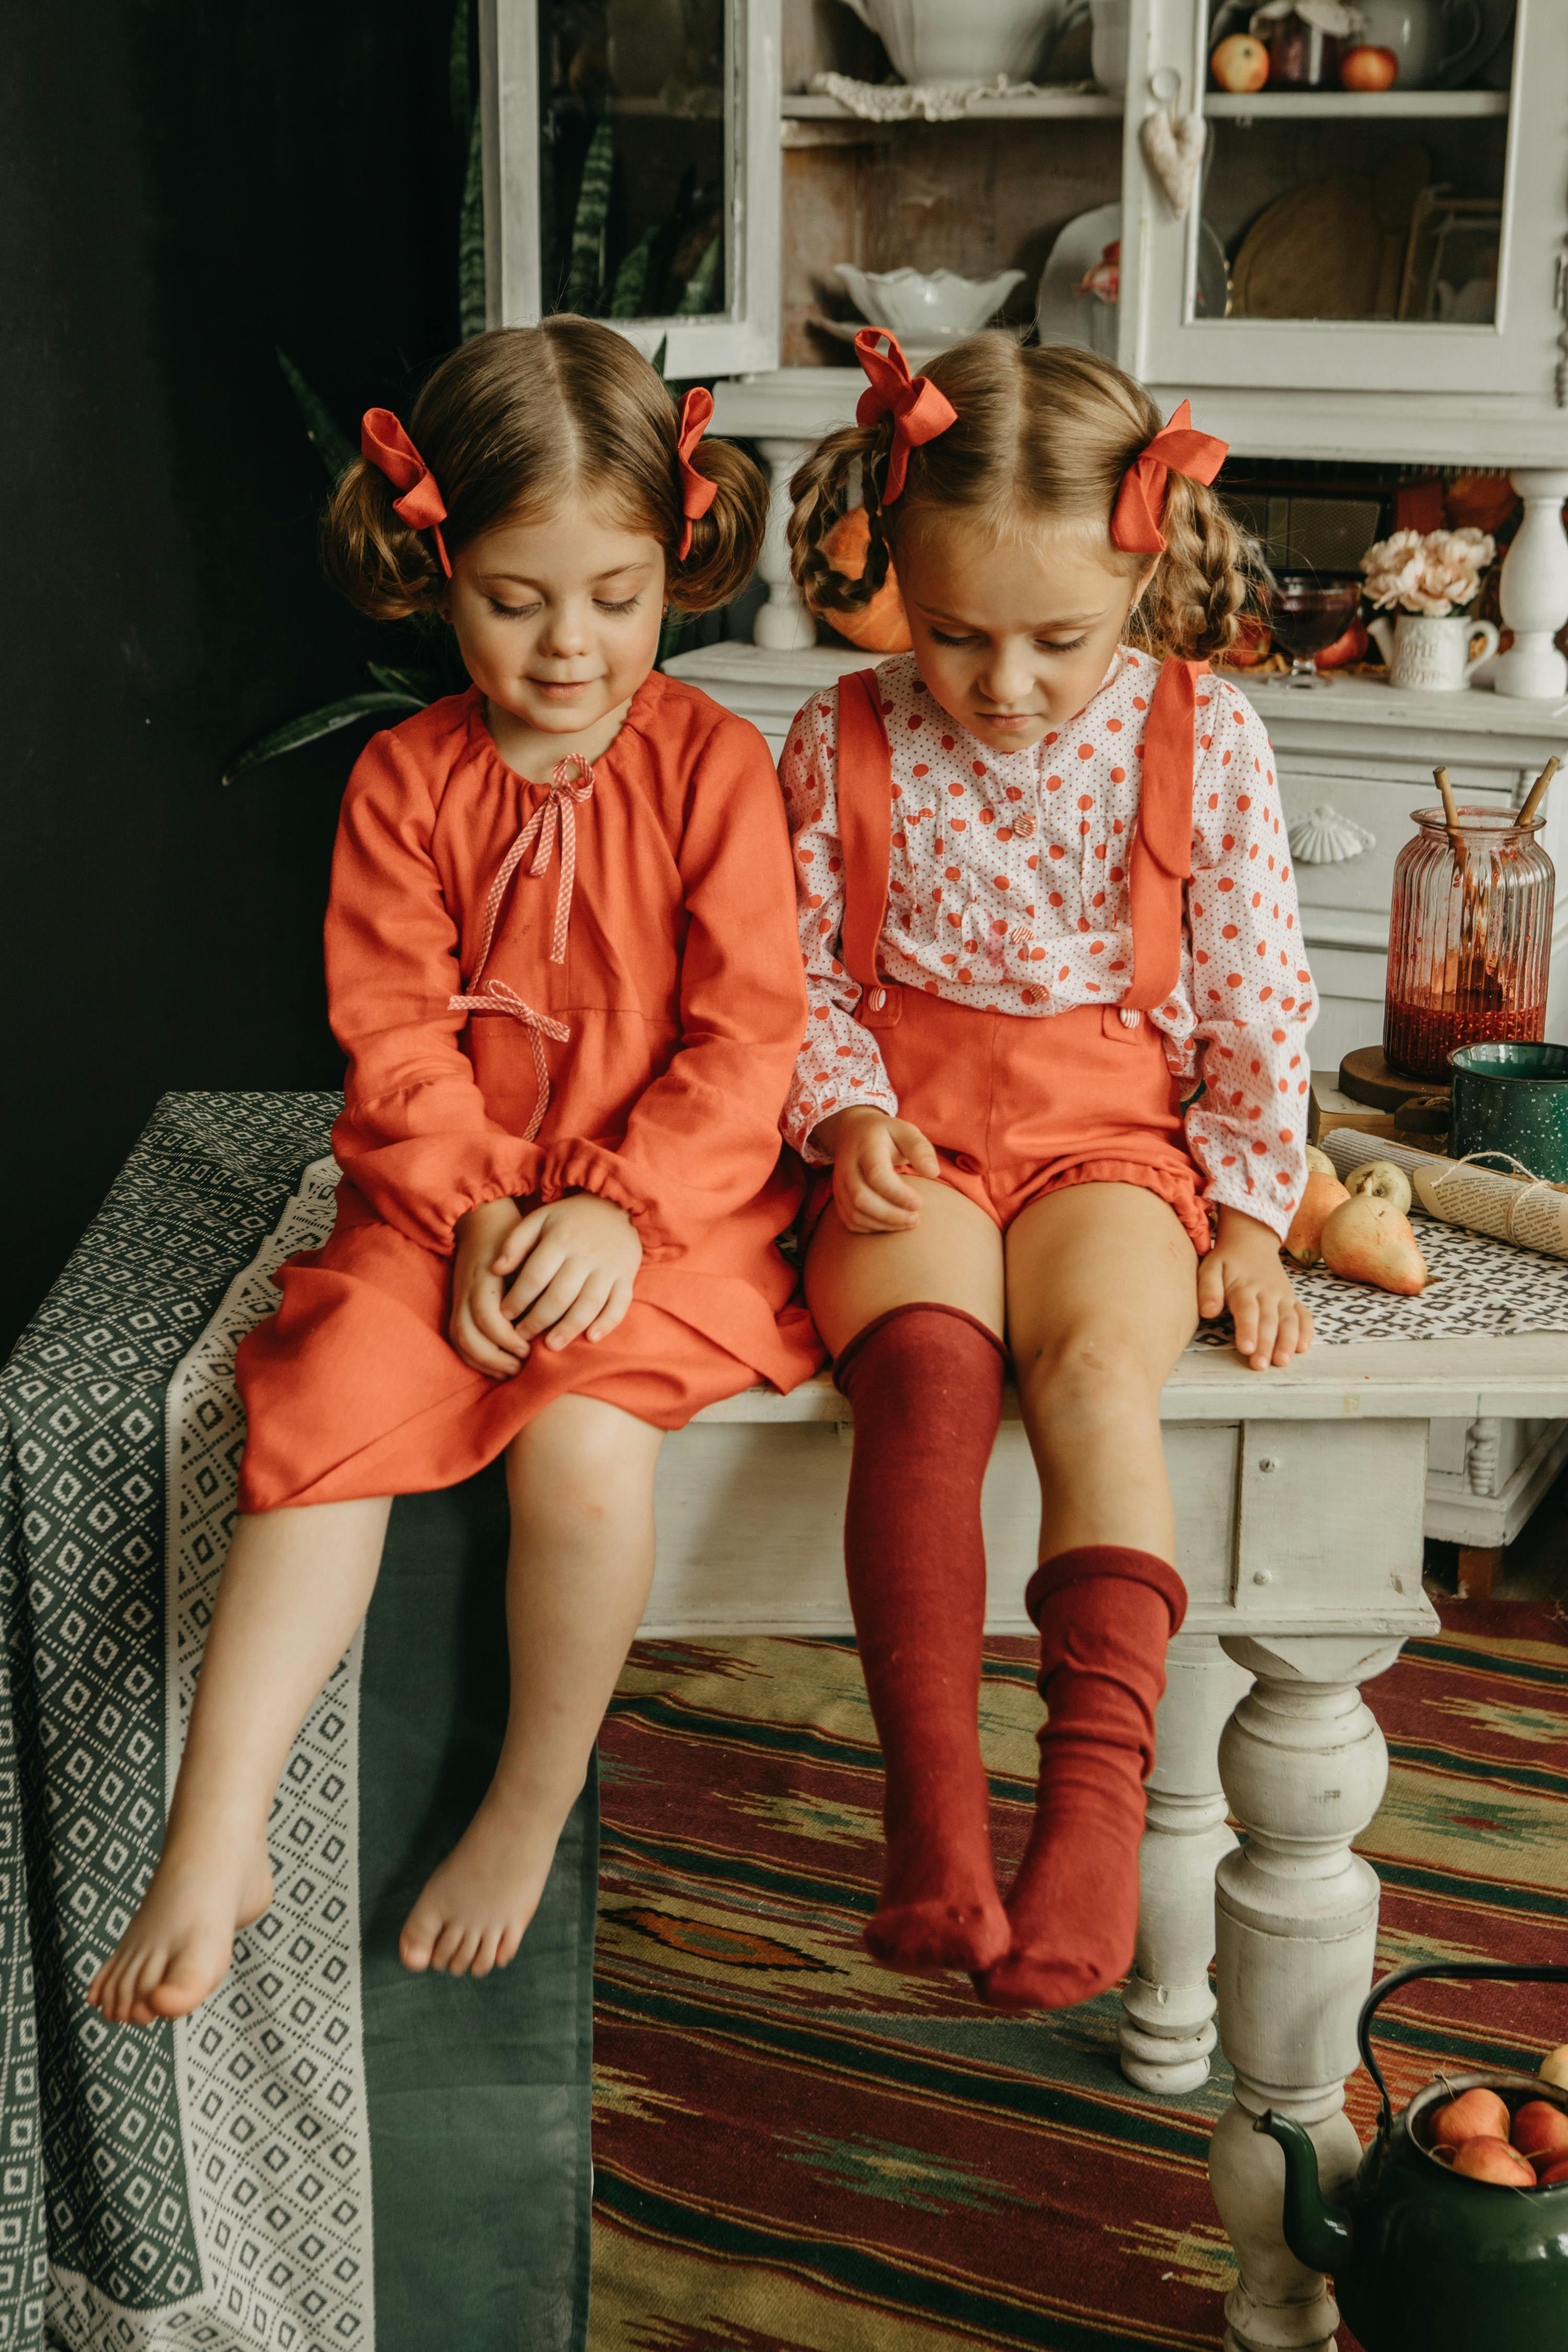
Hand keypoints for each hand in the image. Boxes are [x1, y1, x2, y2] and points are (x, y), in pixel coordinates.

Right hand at [450, 1196, 531, 1377]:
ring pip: (461, 1340)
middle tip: (522, 1365)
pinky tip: (499, 1367)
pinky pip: (458, 1339)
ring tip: (513, 1371)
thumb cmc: (515, 1239)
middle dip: (494, 1357)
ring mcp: (458, 1299)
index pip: (486, 1316)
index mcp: (484, 1278)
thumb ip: (534, 1284)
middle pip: (468, 1334)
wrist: (483, 1221)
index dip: (506, 1337)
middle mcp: (466, 1290)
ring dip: (485, 1361)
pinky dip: (475, 1358)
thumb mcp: (527, 1254)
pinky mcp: (456, 1306)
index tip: (528, 1349)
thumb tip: (552, 1320)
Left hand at [496, 1192, 641, 1351]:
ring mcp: (609, 1267)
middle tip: (522, 1337)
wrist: (615, 1207)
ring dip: (569, 1328)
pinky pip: (620, 1304)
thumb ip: (515, 1243)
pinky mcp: (626, 1276)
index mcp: (561, 1239)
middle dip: (538, 1320)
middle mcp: (586, 1254)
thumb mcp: (539, 1219)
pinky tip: (590, 1338)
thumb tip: (496, 1269)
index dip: (517, 1299)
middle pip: (560, 1295)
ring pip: (589, 1304)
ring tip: (551, 1345)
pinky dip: (607, 1323)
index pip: (535, 1276)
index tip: (504, 1315)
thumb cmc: (569, 1219)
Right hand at [813, 1106, 941, 1235]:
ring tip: (908, 1223)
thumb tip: (933, 1172)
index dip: (897, 1194)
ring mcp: (840, 1184)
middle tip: (915, 1219)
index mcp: (866, 1147)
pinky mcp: (838, 1197)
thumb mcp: (906, 1131)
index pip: (877, 1175)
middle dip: (890, 1215)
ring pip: (855, 1213)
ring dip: (883, 1224)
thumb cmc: (886, 1135)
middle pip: (861, 1199)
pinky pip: (850, 1221)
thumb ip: (920, 1149)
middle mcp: (848, 1167)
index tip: (919, 1203)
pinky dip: (871, 1228)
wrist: (852, 1132)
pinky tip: (891, 1225)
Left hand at [1197, 1205, 1313, 1371]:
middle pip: (1268, 1320)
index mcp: (1244, 1286)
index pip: (1247, 1310)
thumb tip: (1207, 1311)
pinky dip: (1306, 1331)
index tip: (1246, 1348)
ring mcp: (1283, 1296)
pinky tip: (1302, 1348)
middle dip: (1266, 1344)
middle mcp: (1267, 1292)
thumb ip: (1208, 1289)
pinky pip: (1303, 1315)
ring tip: (1282, 1362)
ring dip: (1287, 1342)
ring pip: (1289, 1320)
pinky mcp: (1292, 1299)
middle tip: (1260, 1365)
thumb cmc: (1227, 1260)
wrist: (1252, 1240)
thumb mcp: (1210, 1268)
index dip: (1247, 1330)